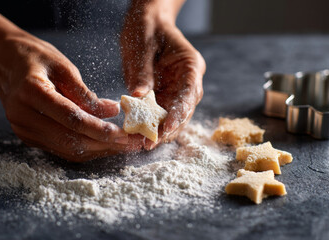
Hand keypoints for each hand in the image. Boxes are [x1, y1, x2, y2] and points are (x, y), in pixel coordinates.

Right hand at [0, 33, 141, 160]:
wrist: (4, 63)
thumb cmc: (35, 58)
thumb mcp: (64, 66)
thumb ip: (86, 93)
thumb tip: (112, 111)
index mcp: (32, 93)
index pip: (72, 119)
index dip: (100, 129)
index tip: (124, 134)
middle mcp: (23, 116)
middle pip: (71, 140)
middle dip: (105, 144)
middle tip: (133, 143)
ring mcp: (24, 130)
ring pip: (67, 150)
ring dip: (99, 150)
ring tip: (124, 145)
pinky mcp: (28, 137)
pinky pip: (61, 149)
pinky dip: (85, 148)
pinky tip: (104, 144)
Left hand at [121, 1, 205, 149]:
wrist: (146, 22)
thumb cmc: (147, 28)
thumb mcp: (142, 47)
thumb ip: (142, 72)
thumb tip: (138, 97)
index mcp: (191, 66)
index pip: (189, 94)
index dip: (178, 114)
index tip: (165, 128)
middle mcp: (188, 82)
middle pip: (183, 111)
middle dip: (167, 129)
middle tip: (148, 143)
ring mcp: (177, 90)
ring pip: (173, 116)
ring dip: (159, 130)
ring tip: (142, 144)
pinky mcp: (165, 95)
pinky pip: (160, 113)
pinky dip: (150, 124)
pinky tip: (138, 134)